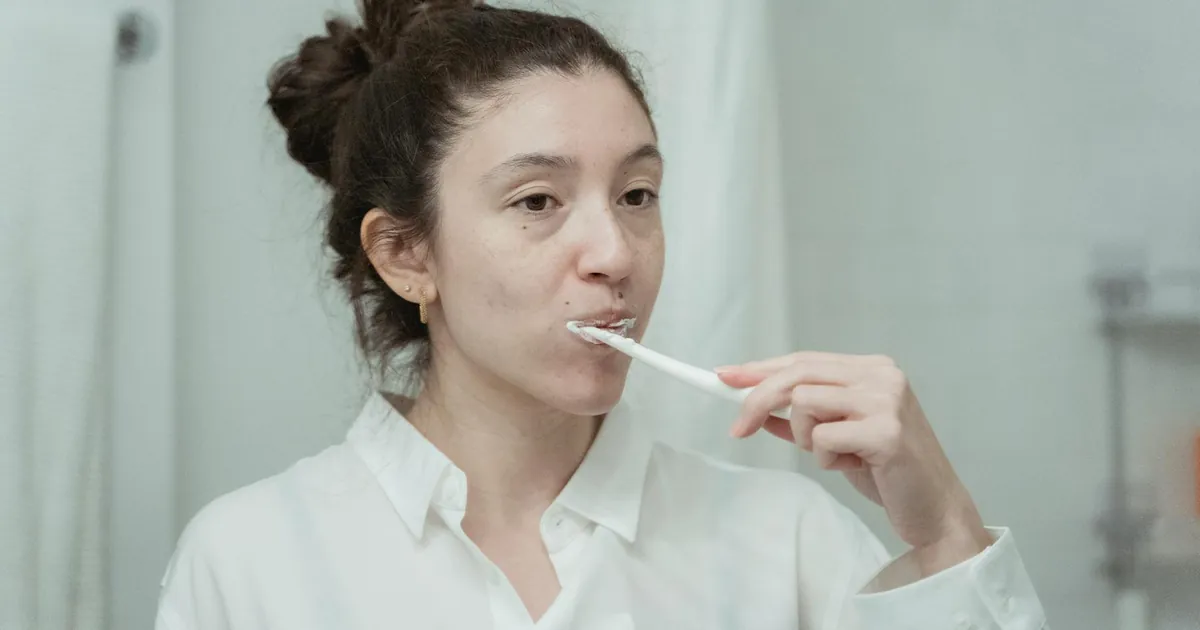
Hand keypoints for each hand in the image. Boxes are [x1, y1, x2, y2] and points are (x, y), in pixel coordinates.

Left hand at [716, 352, 993, 572]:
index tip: (724, 377)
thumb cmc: (887, 471)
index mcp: (872, 369)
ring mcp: (886, 400)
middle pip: (797, 375)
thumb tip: (751, 404)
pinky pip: (822, 439)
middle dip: (757, 401)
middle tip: (737, 429)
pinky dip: (826, 459)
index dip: (760, 369)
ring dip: (805, 438)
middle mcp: (882, 375)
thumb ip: (802, 416)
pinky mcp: (886, 431)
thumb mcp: (838, 435)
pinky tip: (854, 467)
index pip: (803, 361)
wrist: (934, 509)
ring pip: (804, 404)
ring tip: (835, 456)